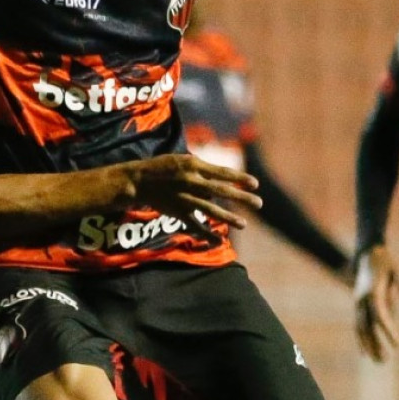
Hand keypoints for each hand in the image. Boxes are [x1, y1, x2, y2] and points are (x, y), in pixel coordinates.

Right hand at [127, 154, 260, 230]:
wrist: (139, 181)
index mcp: (194, 166)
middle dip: (242, 198)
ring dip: (229, 218)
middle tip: (259, 203)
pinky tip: (219, 240)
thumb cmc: (163, 167)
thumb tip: (221, 176)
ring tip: (244, 224)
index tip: (255, 184)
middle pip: (221, 191)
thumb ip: (202, 167)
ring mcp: (185, 199)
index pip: (222, 172)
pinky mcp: (178, 212)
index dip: (240, 179)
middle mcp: (191, 182)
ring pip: (211, 210)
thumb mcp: (182, 159)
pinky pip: (195, 225)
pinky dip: (207, 234)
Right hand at [353, 244, 398, 362]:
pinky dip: (361, 339)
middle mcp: (362, 300)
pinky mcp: (357, 305)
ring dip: (368, 346)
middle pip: (367, 327)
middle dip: (376, 345)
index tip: (397, 344)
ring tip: (377, 361)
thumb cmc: (386, 262)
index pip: (380, 316)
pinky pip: (358, 325)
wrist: (368, 254)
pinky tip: (365, 353)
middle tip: (385, 361)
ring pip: (360, 329)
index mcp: (372, 293)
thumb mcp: (396, 270)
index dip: (388, 331)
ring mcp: (357, 303)